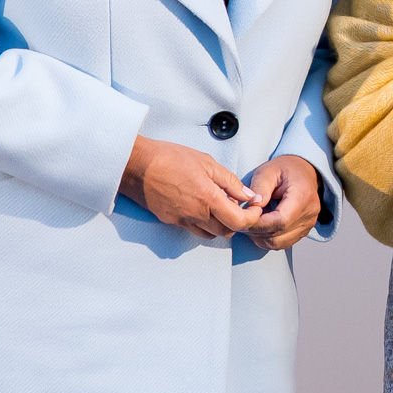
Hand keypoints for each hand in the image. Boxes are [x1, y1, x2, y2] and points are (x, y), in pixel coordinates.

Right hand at [119, 135, 262, 239]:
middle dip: (237, 222)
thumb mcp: (207, 163)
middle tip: (238, 205)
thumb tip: (247, 195)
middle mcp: (196, 215)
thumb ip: (230, 181)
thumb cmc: (170, 158)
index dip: (252, 217)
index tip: (254, 208)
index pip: (238, 221)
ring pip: (210, 234)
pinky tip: (202, 206)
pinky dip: (203, 223)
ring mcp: (182, 220)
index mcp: (208, 198)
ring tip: (220, 205)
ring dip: (220, 224)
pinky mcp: (171, 221)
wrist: (137, 166)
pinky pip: (193, 230)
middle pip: (226, 232)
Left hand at [245, 155, 322, 250]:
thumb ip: (259, 188)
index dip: (259, 224)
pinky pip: (283, 243)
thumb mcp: (268, 171)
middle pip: (278, 234)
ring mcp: (309, 223)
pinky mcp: (305, 230)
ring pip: (279, 242)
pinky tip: (261, 227)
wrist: (303, 171)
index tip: (244, 218)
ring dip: (260, 237)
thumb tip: (252, 207)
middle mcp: (309, 213)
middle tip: (242, 221)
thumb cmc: (284, 169)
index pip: (280, 220)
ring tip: (251, 223)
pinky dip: (268, 239)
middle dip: (256, 231)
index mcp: (302, 196)